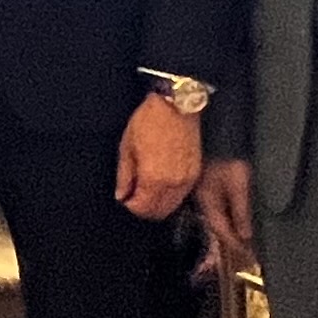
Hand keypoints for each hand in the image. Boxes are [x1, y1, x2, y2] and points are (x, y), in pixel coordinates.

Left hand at [117, 93, 201, 219]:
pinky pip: (182, 195)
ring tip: (146, 190)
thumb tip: (121, 195)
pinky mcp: (196, 173)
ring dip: (158, 205)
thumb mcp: (127, 147)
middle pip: (158, 213)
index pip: (142, 208)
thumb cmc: (149, 121)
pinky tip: (161, 185)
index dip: (130, 206)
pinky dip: (170, 196)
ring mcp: (187, 179)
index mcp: (153, 178)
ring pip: (172, 206)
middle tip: (134, 197)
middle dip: (144, 209)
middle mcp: (173, 183)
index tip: (125, 198)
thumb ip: (124, 176)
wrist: (176, 105)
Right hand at [195, 159, 254, 273]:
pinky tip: (231, 220)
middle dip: (229, 242)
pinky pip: (215, 210)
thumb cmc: (228, 157)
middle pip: (216, 228)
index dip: (236, 245)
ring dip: (227, 230)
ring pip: (215, 219)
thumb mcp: (239, 185)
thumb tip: (245, 235)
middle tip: (243, 253)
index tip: (248, 256)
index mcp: (209, 203)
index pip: (223, 232)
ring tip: (239, 241)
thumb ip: (241, 211)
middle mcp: (202, 201)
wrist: (217, 135)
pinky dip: (225, 218)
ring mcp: (202, 194)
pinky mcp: (205, 187)